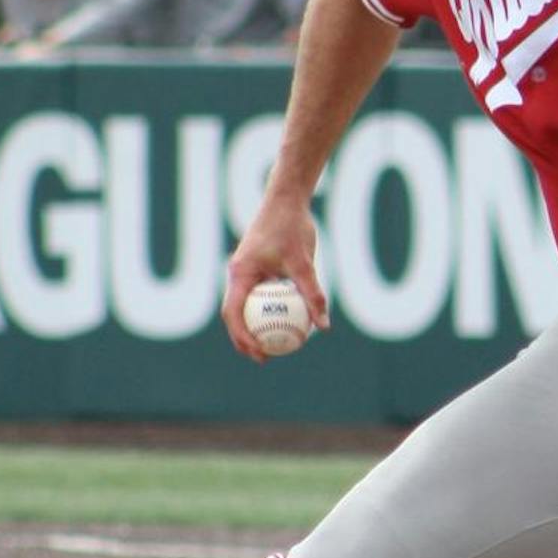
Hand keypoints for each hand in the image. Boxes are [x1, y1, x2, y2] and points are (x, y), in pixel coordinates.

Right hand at [223, 208, 329, 359]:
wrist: (286, 199)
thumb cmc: (292, 228)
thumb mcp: (304, 264)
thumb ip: (313, 294)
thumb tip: (324, 326)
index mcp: (240, 274)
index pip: (234, 314)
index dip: (243, 338)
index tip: (259, 354)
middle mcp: (238, 274)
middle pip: (235, 315)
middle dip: (245, 340)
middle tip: (264, 358)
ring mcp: (245, 272)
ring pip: (245, 307)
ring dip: (254, 328)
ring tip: (273, 347)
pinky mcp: (256, 268)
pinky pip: (258, 296)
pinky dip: (267, 311)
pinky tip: (287, 322)